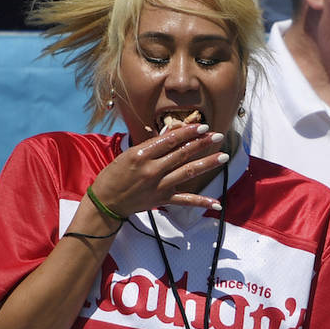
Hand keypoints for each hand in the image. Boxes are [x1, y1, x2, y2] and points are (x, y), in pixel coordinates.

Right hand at [88, 123, 227, 216]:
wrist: (105, 202)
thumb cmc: (113, 175)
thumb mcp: (128, 155)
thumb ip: (151, 145)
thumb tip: (171, 132)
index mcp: (141, 155)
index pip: (169, 140)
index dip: (188, 132)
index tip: (202, 126)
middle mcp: (152, 170)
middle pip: (182, 154)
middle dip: (201, 143)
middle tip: (218, 135)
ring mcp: (158, 186)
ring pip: (187, 172)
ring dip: (207, 163)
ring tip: (223, 156)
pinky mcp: (162, 199)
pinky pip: (185, 200)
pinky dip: (201, 202)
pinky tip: (217, 202)